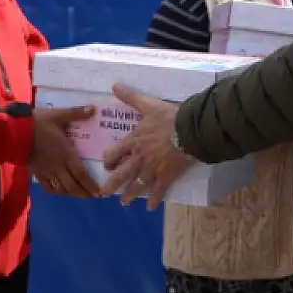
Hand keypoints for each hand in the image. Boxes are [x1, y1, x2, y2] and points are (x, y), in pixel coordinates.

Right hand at [31, 106, 101, 197]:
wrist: (15, 131)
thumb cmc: (38, 123)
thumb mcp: (59, 115)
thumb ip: (76, 113)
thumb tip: (94, 109)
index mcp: (66, 154)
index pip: (81, 174)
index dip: (90, 184)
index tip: (98, 192)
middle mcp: (58, 166)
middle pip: (72, 186)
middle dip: (83, 192)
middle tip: (92, 196)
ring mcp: (46, 171)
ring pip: (61, 189)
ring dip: (71, 194)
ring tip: (79, 195)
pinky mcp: (36, 172)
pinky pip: (48, 187)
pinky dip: (56, 191)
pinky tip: (60, 191)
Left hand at [101, 85, 196, 209]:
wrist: (190, 131)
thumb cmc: (169, 117)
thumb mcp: (148, 105)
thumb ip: (131, 97)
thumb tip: (114, 85)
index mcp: (133, 142)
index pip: (113, 154)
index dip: (108, 161)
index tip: (106, 166)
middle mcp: (139, 158)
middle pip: (121, 175)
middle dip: (111, 185)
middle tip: (102, 194)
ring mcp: (152, 169)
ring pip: (137, 186)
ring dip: (129, 195)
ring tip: (123, 203)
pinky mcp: (166, 176)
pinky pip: (158, 191)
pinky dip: (154, 200)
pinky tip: (150, 208)